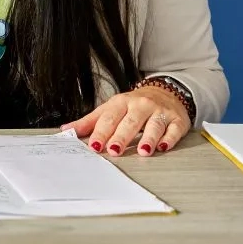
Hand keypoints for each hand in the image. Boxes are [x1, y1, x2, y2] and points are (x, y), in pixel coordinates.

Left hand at [62, 86, 189, 156]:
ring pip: (153, 125)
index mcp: (121, 102)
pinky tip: (163, 147)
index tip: (94, 145)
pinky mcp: (176, 120)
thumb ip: (90, 121)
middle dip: (121, 136)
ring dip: (148, 139)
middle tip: (113, 150)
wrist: (165, 91)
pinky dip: (169, 139)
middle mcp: (140, 105)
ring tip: (143, 152)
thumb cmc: (133, 104)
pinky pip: (173, 129)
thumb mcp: (110, 108)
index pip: (109, 118)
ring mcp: (159, 112)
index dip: (101, 132)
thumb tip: (66, 130)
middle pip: (130, 121)